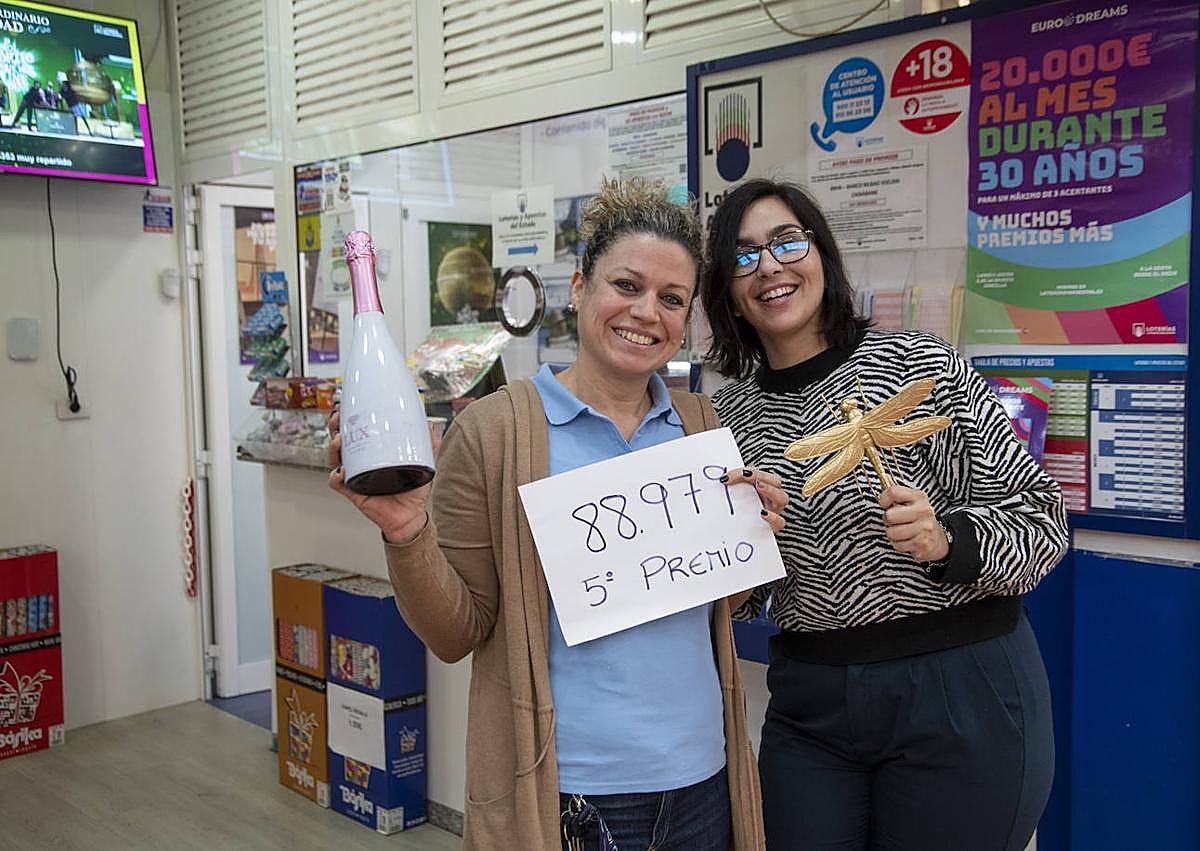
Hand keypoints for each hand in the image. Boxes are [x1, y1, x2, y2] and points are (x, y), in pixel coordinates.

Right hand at [326, 405, 440, 543]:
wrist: (411, 515)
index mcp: (373, 451)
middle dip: (334, 427)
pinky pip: (336, 483)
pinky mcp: (352, 491)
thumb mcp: (423, 462)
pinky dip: (336, 476)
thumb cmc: (413, 490)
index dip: (348, 418)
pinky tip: (342, 470)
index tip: (346, 407)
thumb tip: (428, 423)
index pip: (356, 430)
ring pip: (334, 458)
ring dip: (333, 448)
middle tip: (337, 419)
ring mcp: (354, 476)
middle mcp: (360, 462)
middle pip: (339, 440)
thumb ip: (428, 443)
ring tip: (339, 440)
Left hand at [721, 467, 787, 534]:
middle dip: (761, 475)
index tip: (727, 477)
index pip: (758, 473)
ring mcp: (774, 511)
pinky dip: (773, 517)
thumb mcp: (735, 499)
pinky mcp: (774, 527)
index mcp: (762, 487)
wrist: (740, 535)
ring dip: (771, 490)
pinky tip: (762, 513)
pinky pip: (780, 521)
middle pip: (775, 481)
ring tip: (759, 486)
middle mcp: (771, 497)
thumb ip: (732, 489)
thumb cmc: (739, 515)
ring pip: (783, 498)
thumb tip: (721, 481)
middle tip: (746, 475)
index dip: (745, 472)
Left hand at [879, 484, 948, 562]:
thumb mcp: (911, 501)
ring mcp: (924, 528)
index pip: (893, 492)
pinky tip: (908, 540)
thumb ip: (897, 492)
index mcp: (919, 497)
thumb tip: (884, 477)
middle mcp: (924, 510)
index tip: (886, 505)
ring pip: (891, 532)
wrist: (938, 539)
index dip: (884, 499)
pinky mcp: (923, 543)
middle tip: (896, 521)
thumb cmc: (919, 518)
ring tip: (902, 531)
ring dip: (893, 534)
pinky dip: (899, 544)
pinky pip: (897, 545)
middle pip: (889, 515)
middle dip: (888, 520)